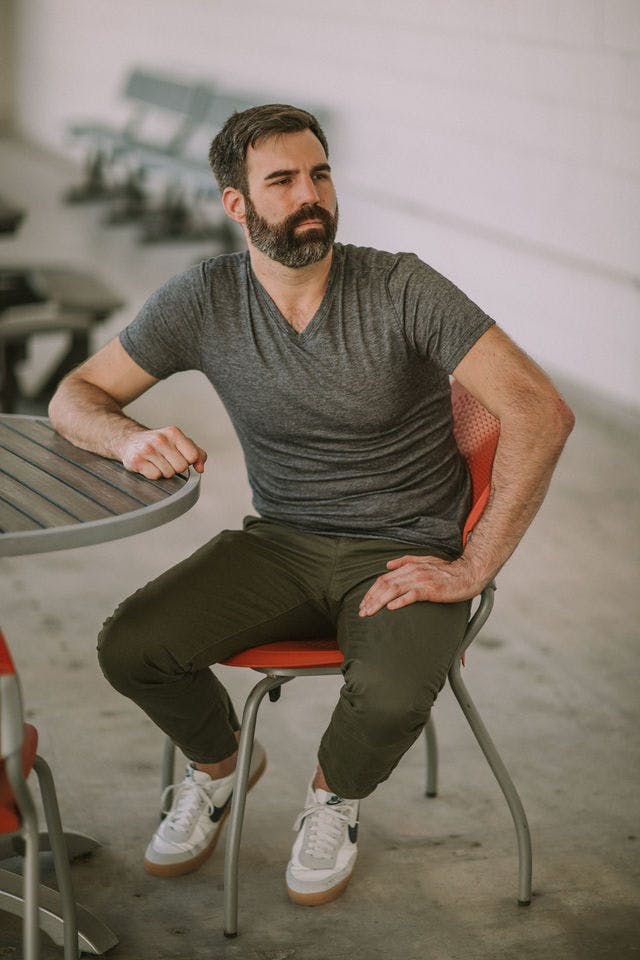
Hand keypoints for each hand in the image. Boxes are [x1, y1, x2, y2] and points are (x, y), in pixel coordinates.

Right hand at [121, 426, 206, 479]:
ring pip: (169, 473)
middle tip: (167, 460)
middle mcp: (160, 439)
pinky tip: (148, 465)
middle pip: (181, 467)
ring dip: (165, 472)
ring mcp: (147, 449)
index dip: (188, 461)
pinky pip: (155, 476)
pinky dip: (153, 474)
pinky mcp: (137, 460)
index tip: (180, 457)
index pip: (193, 456)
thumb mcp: (180, 442)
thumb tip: (200, 468)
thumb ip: (197, 453)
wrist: (130, 441)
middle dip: (176, 468)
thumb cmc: (159, 444)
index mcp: (173, 432)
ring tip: (157, 462)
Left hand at [358, 555, 483, 615]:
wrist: (468, 573)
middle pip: (385, 584)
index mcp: (410, 566)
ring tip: (369, 612)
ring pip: (394, 590)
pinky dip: (400, 601)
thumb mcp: (425, 561)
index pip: (384, 579)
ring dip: (379, 602)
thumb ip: (406, 561)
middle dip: (371, 599)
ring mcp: (421, 580)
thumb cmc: (448, 570)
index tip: (363, 603)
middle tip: (361, 612)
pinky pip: (412, 595)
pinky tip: (391, 608)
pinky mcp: (431, 589)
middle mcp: (413, 572)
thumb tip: (387, 565)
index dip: (371, 591)